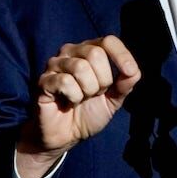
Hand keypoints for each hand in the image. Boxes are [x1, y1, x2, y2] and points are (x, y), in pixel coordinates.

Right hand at [16, 35, 140, 177]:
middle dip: (103, 80)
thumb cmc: (89, 112)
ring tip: (82, 98)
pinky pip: (65, 82)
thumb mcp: (114, 99)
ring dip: (88, 90)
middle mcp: (72, 52)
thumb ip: (125, 83)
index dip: (122, 55)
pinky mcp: (44, 80)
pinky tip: (69, 102)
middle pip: (96, 53)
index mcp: (90, 50)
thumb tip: (133, 71)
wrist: (67, 136)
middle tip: (95, 93)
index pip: (108, 41)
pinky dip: (74, 97)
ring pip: (80, 67)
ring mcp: (55, 64)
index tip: (130, 72)